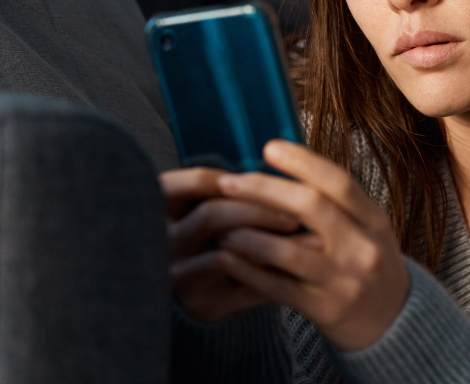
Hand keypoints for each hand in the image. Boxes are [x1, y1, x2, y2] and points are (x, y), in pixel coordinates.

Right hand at [160, 167, 301, 321]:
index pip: (191, 183)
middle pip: (213, 213)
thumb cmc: (210, 238)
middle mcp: (162, 243)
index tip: (265, 178)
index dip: (232, 178)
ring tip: (309, 235)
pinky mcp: (200, 303)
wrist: (199, 291)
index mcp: (159, 210)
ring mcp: (178, 275)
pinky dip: (274, 270)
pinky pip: (244, 283)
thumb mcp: (205, 209)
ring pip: (230, 248)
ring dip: (273, 238)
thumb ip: (229, 192)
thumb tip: (281, 165)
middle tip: (297, 212)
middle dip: (261, 208)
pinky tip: (299, 265)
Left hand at [214, 140, 409, 351]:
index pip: (339, 183)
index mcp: (375, 221)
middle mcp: (363, 247)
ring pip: (289, 250)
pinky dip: (248, 270)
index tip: (269, 147)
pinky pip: (278, 287)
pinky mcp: (325, 310)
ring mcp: (345, 281)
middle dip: (265, 190)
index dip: (303, 162)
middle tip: (228, 182)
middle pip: (311, 207)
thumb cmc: (370, 267)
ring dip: (249, 234)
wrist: (394, 324)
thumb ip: (337, 205)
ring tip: (221, 226)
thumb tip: (288, 167)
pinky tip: (226, 258)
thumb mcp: (369, 231)